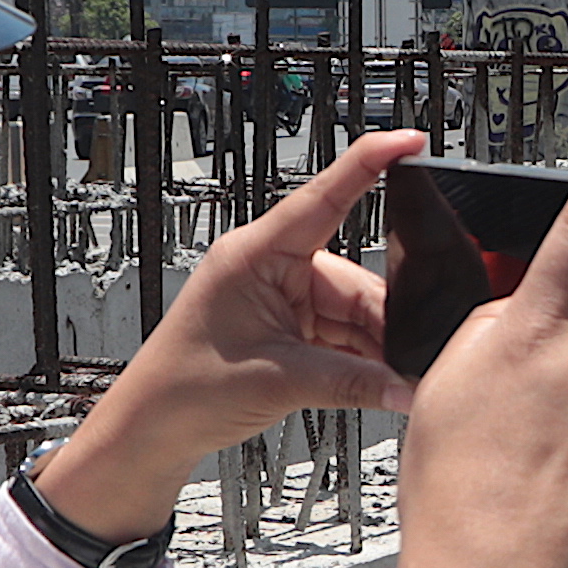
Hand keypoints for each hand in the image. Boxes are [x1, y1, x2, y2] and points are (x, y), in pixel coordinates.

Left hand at [29, 131, 423, 542]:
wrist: (150, 427)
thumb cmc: (184, 388)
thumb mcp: (279, 382)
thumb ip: (353, 383)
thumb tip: (406, 386)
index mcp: (256, 255)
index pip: (324, 197)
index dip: (370, 164)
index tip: (410, 140)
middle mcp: (270, 268)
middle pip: (354, 279)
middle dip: (387, 320)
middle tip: (416, 357)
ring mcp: (279, 298)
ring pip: (353, 312)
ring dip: (375, 347)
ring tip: (392, 381)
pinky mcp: (285, 327)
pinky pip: (340, 335)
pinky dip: (360, 359)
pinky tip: (375, 383)